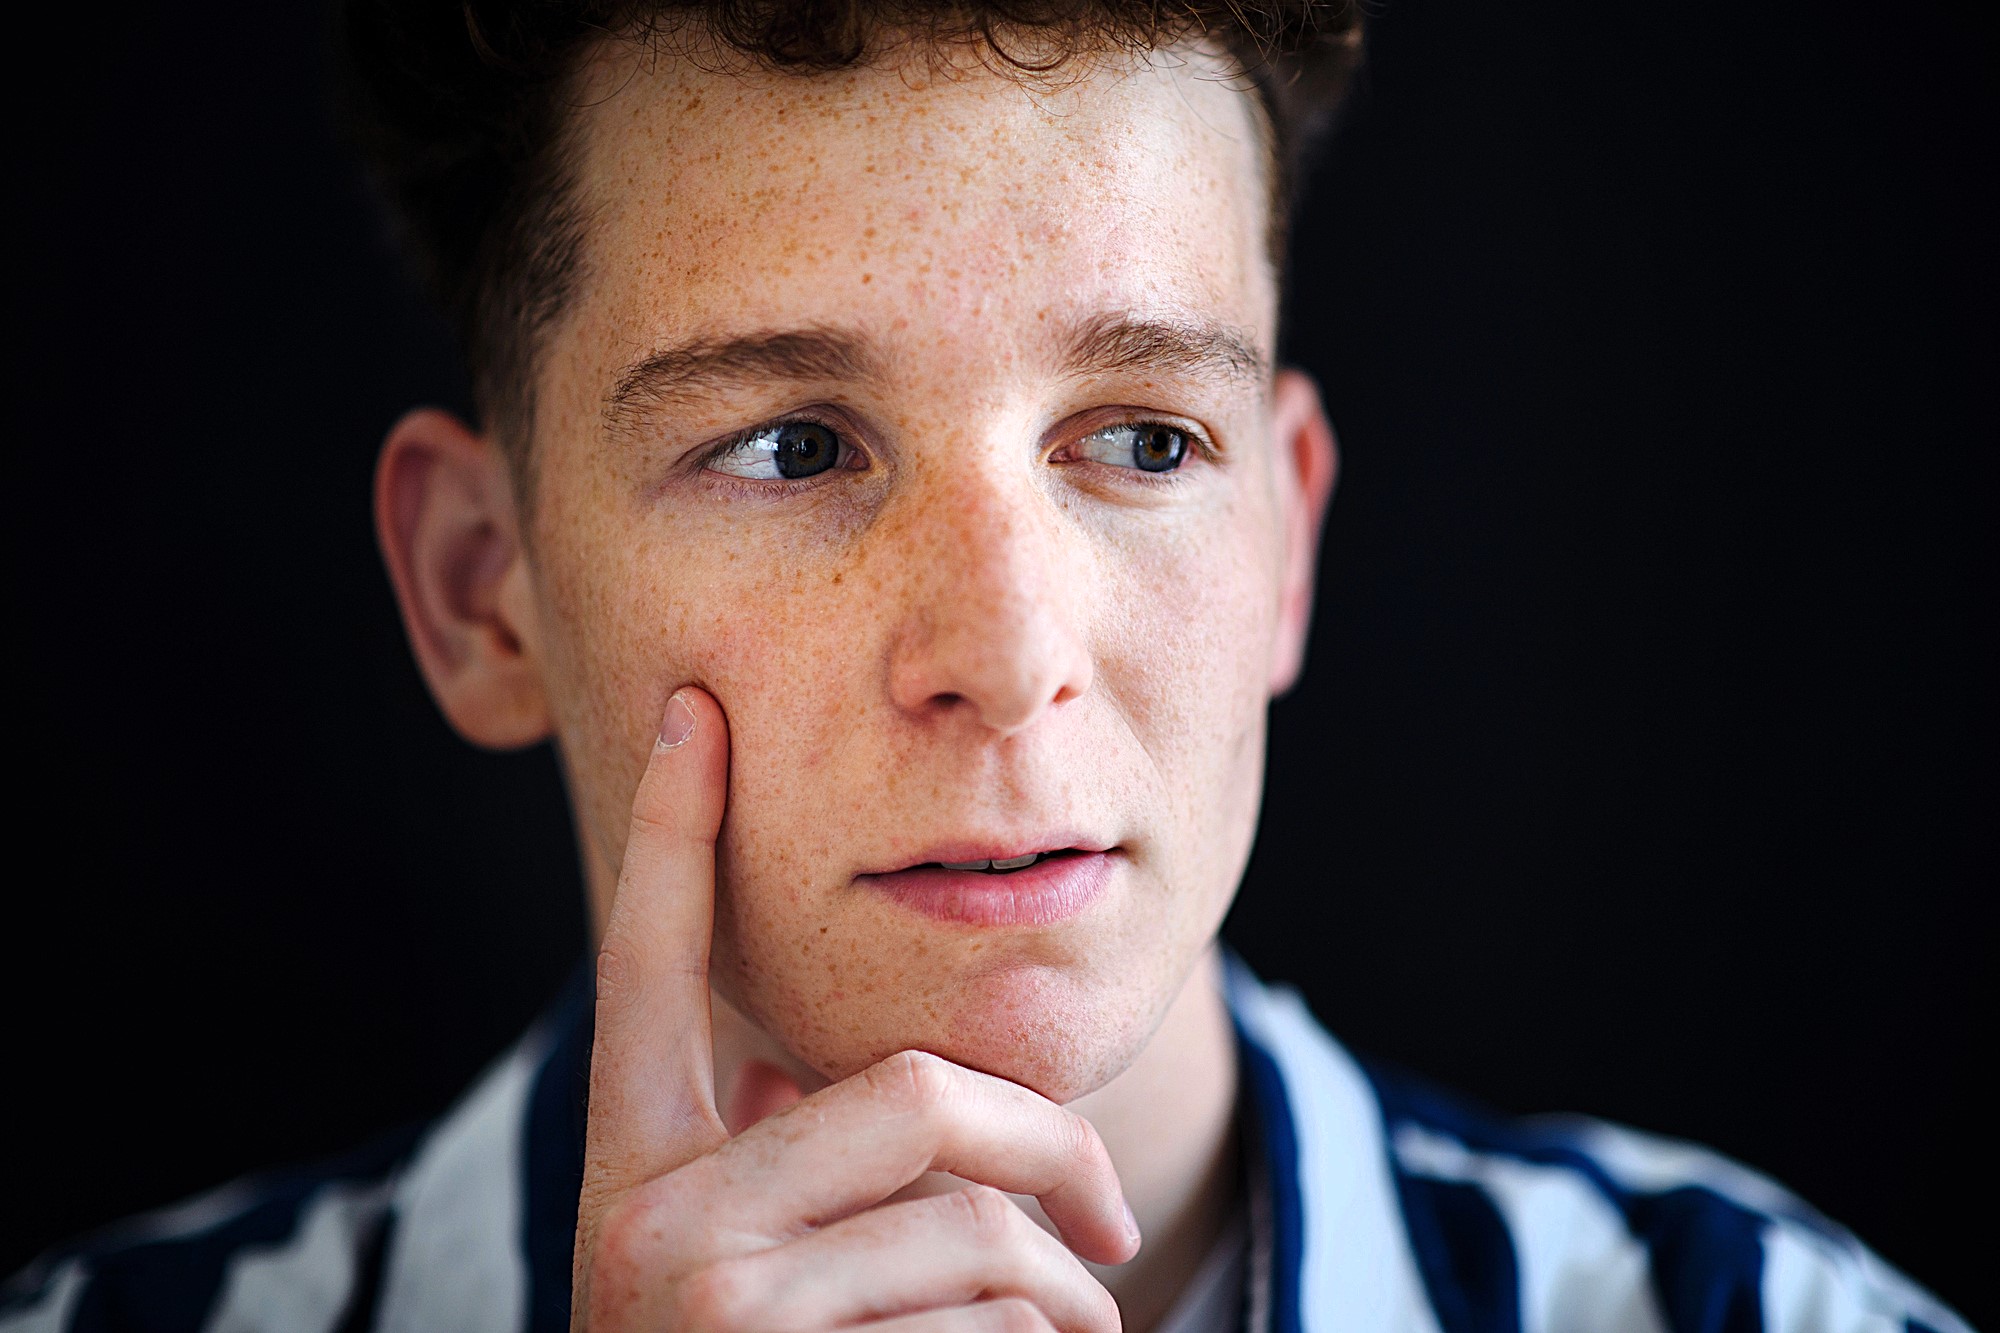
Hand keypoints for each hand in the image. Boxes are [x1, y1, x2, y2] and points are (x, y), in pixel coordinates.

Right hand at [572, 686, 1139, 1330]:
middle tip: (1109, 1222)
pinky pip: (997, 1314)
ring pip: (982, 1220)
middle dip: (1055, 1150)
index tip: (697, 711)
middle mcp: (650, 1217)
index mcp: (633, 1169)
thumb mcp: (742, 1278)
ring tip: (1077, 1328)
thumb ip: (791, 1173)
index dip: (674, 835)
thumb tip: (899, 1107)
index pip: (647, 966)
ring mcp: (711, 1298)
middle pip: (919, 1092)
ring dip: (1073, 1286)